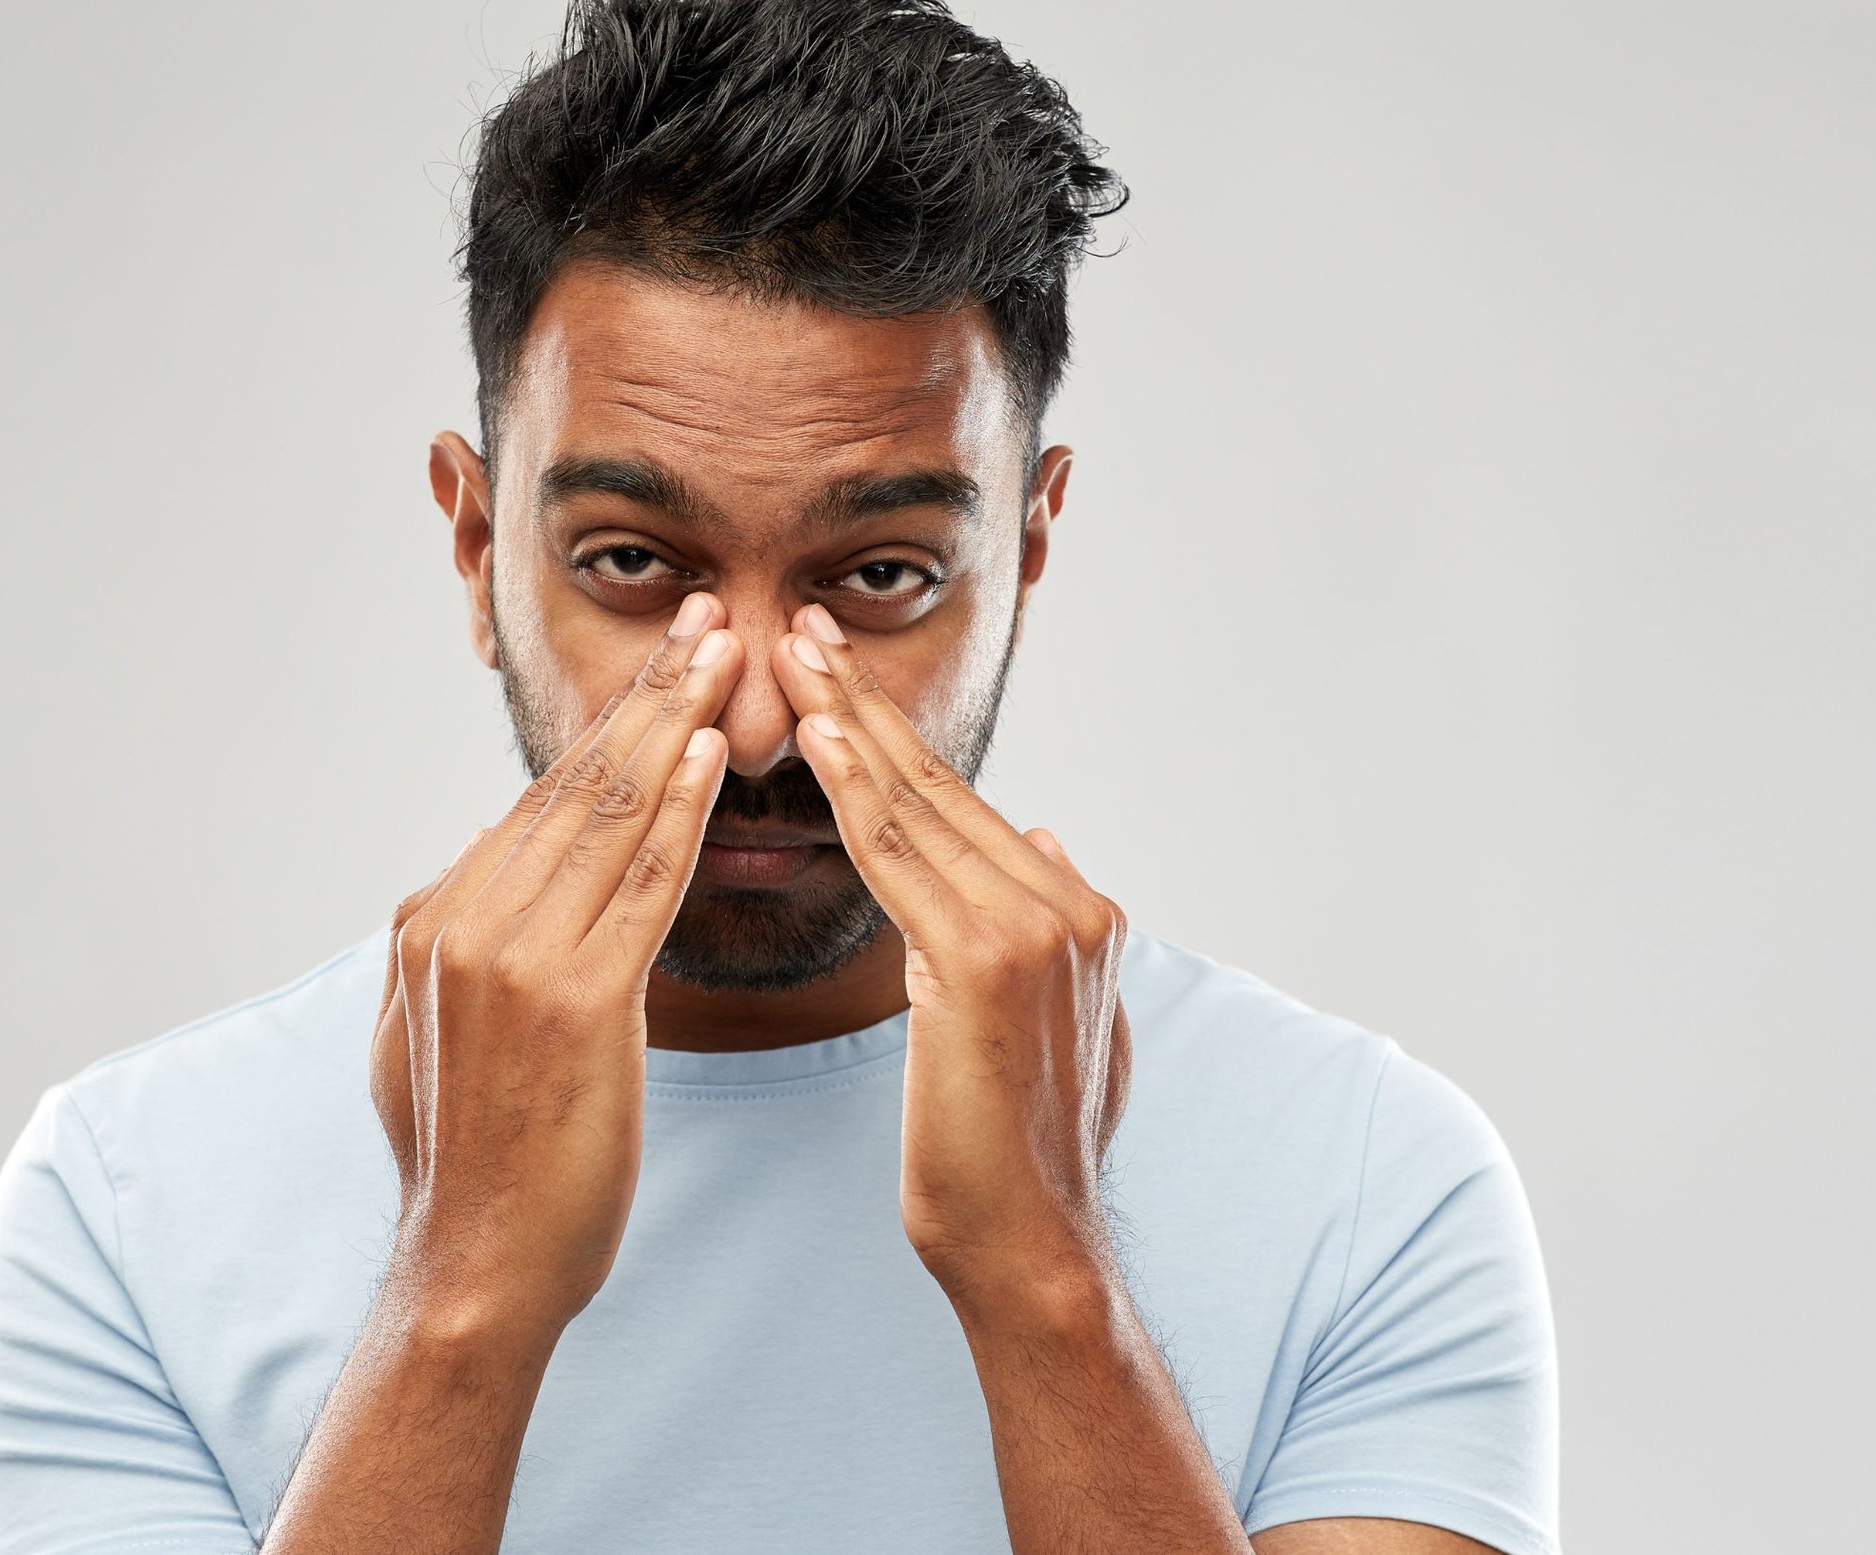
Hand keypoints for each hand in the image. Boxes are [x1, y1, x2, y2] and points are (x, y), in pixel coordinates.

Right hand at [370, 592, 740, 1341]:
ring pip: (610, 815)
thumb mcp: (417, 1043)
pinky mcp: (577, 1002)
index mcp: (433, 923)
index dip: (607, 730)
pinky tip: (714, 753)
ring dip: (675, 722)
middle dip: (647, 693)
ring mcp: (515, 957)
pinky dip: (680, 810)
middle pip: (575, 785)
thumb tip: (448, 892)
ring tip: (722, 651)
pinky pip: (642, 884)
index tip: (659, 669)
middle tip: (701, 616)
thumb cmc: (473, 1174)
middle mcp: (463, 920)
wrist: (472, 1273)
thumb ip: (439, 958)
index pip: (540, 805)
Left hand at [771, 603, 1133, 1306]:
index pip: (965, 806)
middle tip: (803, 627)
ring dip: (850, 722)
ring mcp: (1035, 926)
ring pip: (918, 807)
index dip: (897, 737)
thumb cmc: (1018, 1157)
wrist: (1032, 1246)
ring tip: (795, 656)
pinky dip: (855, 792)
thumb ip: (1054, 930)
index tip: (840, 675)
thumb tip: (1049, 842)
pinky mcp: (985, 961)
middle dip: (866, 701)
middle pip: (942, 786)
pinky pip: (900, 858)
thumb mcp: (1060, 1024)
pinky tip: (816, 740)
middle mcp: (1067, 903)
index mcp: (1080, 912)